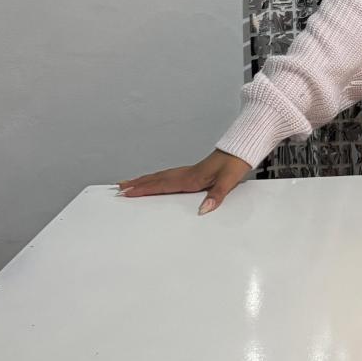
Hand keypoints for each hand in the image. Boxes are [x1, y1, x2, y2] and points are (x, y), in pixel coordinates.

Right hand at [117, 150, 251, 214]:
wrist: (243, 150)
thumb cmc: (235, 164)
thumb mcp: (229, 180)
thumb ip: (216, 195)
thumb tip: (203, 210)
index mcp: (191, 178)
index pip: (162, 185)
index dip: (144, 189)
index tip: (127, 192)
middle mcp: (187, 174)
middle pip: (156, 179)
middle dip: (137, 184)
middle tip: (119, 188)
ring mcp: (189, 172)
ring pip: (161, 177)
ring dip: (144, 180)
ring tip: (129, 184)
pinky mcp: (193, 173)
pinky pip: (169, 176)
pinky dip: (157, 179)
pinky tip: (155, 182)